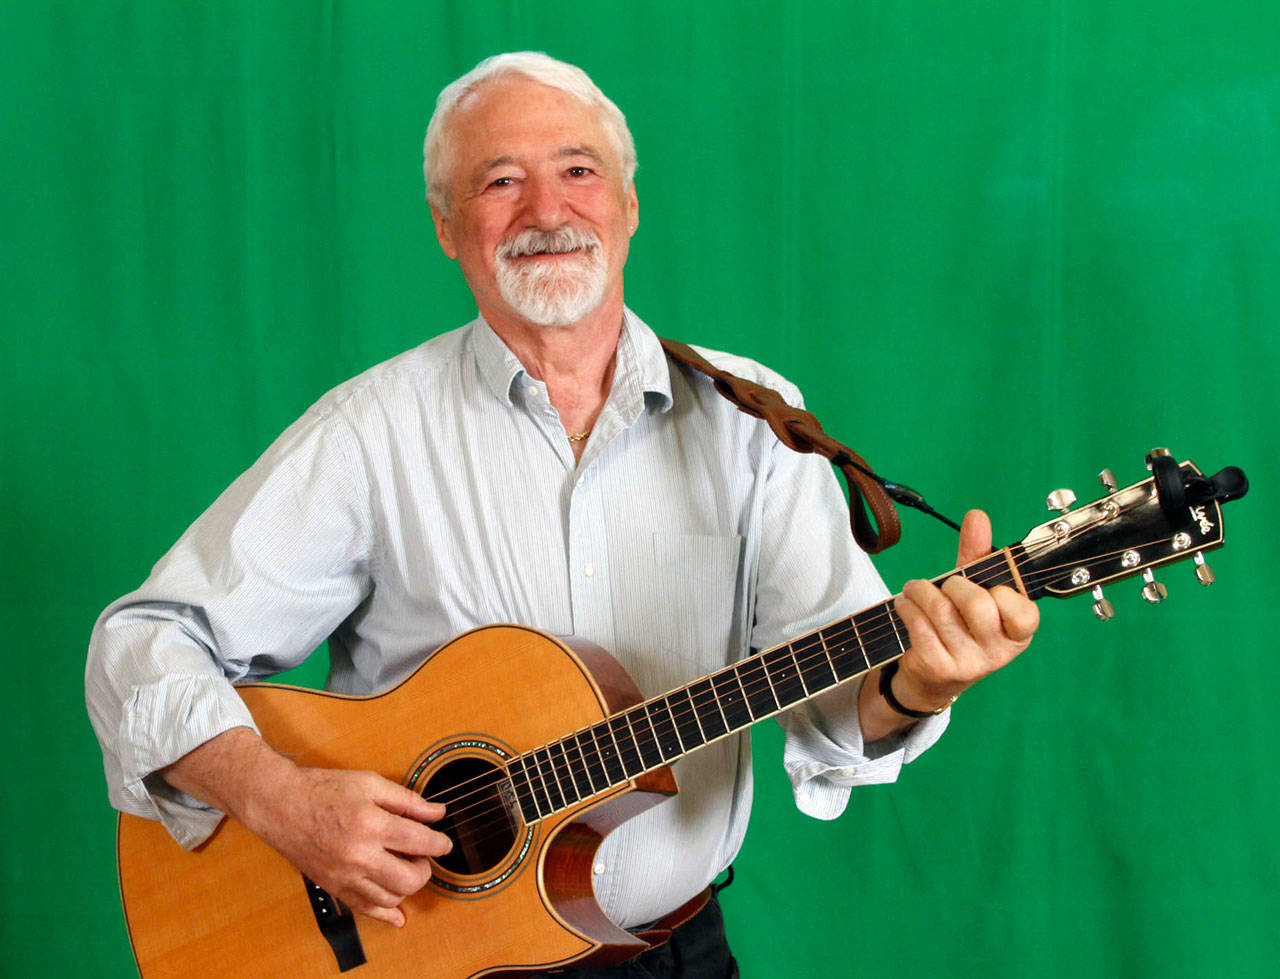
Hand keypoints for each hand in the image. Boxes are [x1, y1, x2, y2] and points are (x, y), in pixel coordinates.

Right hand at [163, 728, 452, 926]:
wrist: (281, 805)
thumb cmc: (324, 789)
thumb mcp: (370, 783)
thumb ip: (407, 800)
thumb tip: (438, 812)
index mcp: (372, 824)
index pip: (420, 843)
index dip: (440, 844)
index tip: (445, 842)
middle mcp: (360, 855)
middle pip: (410, 878)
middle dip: (426, 868)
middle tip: (424, 855)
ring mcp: (345, 875)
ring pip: (391, 897)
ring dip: (407, 886)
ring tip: (406, 868)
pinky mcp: (334, 887)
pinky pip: (365, 909)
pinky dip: (385, 913)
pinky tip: (397, 914)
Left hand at [890, 509, 1039, 711]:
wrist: (933, 676)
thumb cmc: (961, 624)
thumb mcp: (975, 589)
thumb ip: (979, 554)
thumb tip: (977, 515)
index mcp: (1018, 633)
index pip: (1024, 612)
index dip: (1002, 593)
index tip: (986, 587)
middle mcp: (998, 653)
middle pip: (978, 604)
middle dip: (953, 585)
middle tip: (943, 585)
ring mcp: (969, 664)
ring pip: (942, 611)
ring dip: (921, 591)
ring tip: (914, 589)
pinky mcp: (938, 668)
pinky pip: (920, 626)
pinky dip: (907, 607)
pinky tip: (905, 604)